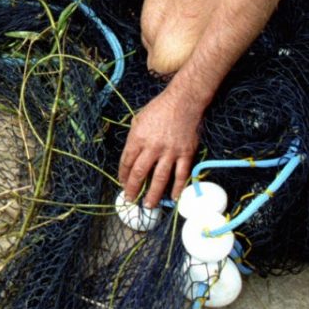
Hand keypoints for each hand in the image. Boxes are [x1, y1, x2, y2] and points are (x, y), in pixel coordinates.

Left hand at [118, 85, 203, 208]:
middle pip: (140, 173)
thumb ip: (134, 139)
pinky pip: (181, 175)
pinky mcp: (186, 154)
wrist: (182, 102)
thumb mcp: (138, 120)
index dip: (123, 175)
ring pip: (160, 178)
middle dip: (133, 189)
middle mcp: (152, 147)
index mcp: (137, 138)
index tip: (122, 184)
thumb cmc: (158, 109)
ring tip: (148, 205)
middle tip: (131, 200)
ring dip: (153, 194)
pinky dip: (178, 188)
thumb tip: (130, 156)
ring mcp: (170, 152)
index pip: (127, 162)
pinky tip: (174, 198)